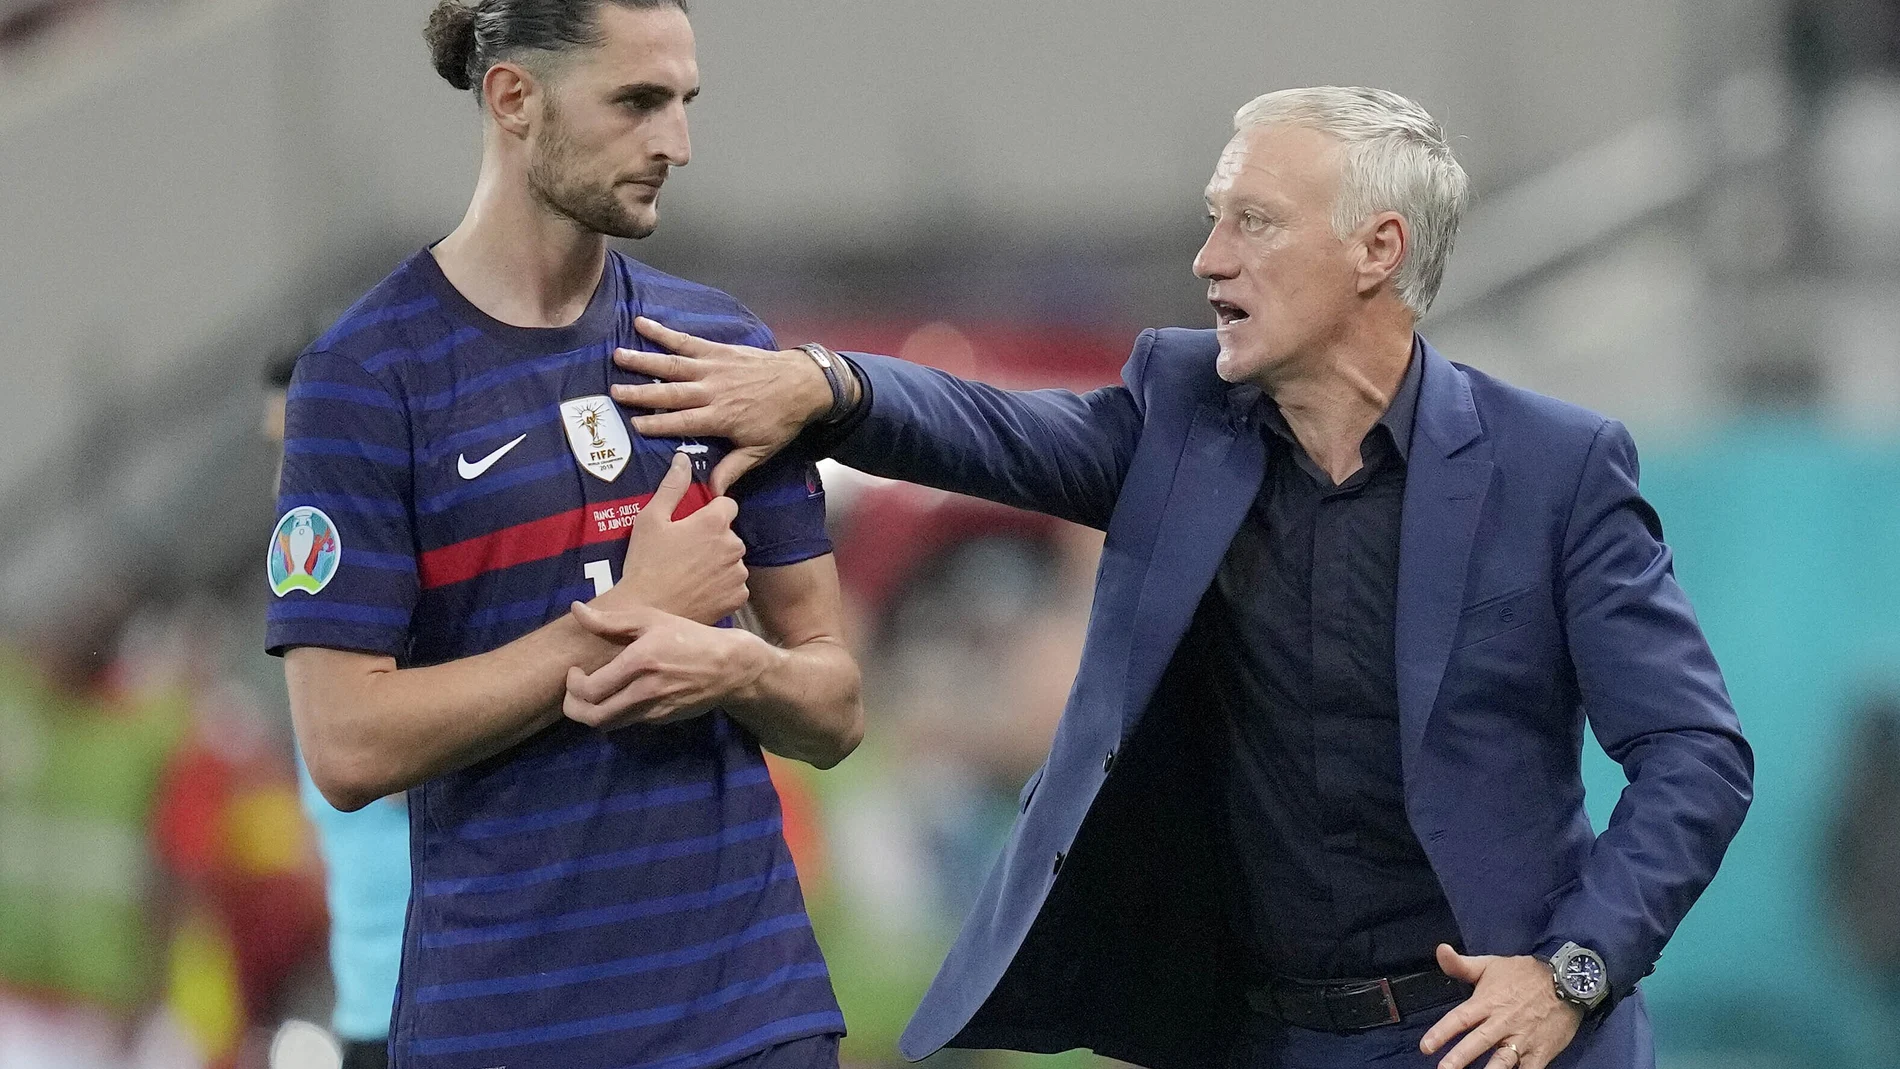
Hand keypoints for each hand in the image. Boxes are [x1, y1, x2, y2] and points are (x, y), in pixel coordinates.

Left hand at [563, 601, 774, 730]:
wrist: (729, 666)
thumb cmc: (689, 636)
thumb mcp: (652, 619)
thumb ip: (611, 620)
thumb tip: (576, 610)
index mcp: (639, 662)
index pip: (590, 689)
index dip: (572, 686)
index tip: (575, 671)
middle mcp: (645, 691)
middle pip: (594, 717)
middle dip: (573, 708)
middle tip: (575, 691)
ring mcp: (654, 709)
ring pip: (609, 724)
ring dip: (593, 713)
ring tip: (593, 695)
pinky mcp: (662, 719)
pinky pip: (629, 721)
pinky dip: (617, 712)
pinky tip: (621, 695)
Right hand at [597, 451, 747, 625]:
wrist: (646, 610)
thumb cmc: (645, 564)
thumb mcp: (651, 519)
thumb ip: (672, 487)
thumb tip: (682, 458)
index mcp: (714, 522)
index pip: (727, 505)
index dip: (712, 512)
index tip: (694, 525)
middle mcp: (733, 545)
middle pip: (730, 534)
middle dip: (714, 540)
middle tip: (686, 552)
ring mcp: (737, 572)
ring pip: (733, 560)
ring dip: (719, 563)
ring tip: (691, 574)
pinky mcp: (737, 596)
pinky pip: (735, 585)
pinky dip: (722, 586)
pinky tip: (700, 590)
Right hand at [610, 316, 840, 491]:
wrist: (803, 384)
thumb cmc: (780, 420)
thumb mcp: (759, 450)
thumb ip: (732, 469)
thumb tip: (713, 494)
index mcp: (720, 417)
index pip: (682, 422)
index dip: (658, 424)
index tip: (634, 425)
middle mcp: (712, 391)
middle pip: (671, 392)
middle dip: (641, 392)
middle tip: (614, 391)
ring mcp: (714, 368)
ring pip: (674, 364)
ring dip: (645, 360)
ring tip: (619, 356)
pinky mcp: (718, 350)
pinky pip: (688, 340)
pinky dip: (665, 332)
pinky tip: (643, 324)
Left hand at [1420, 944, 1582, 1068]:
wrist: (1568, 979)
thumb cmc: (1524, 974)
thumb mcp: (1490, 965)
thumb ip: (1461, 965)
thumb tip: (1440, 950)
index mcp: (1487, 1002)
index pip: (1460, 1019)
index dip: (1441, 1033)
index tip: (1426, 1047)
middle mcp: (1503, 1022)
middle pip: (1478, 1042)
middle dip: (1460, 1057)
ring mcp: (1523, 1039)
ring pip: (1502, 1060)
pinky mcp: (1541, 1052)